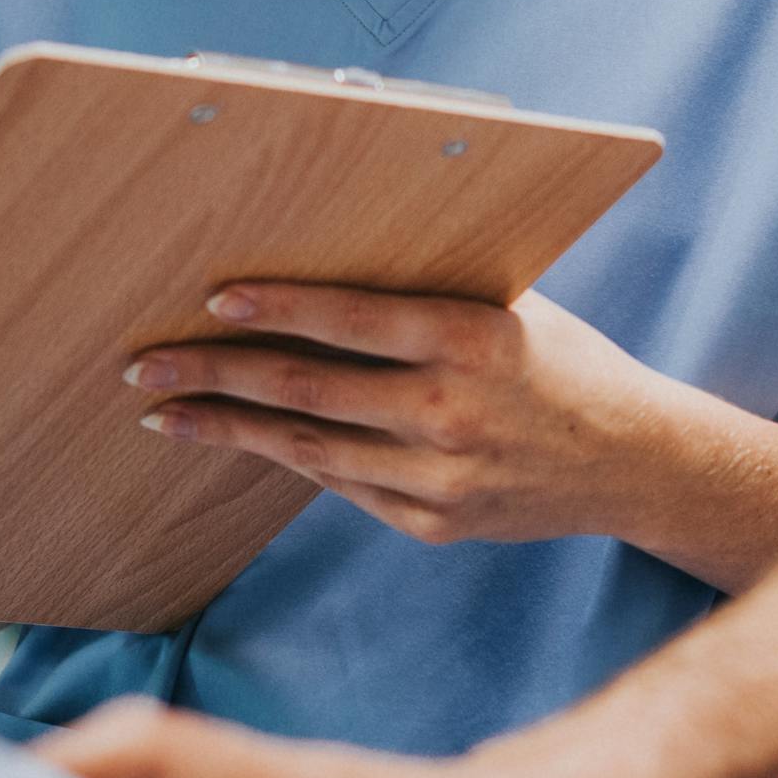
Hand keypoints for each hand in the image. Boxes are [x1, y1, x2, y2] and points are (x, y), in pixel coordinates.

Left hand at [125, 286, 684, 549]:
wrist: (631, 461)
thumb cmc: (560, 361)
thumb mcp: (511, 305)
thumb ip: (427, 289)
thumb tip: (322, 253)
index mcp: (471, 341)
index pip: (349, 320)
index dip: (274, 309)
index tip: (210, 299)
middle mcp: (449, 413)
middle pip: (306, 393)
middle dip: (214, 377)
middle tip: (145, 367)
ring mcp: (439, 479)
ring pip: (308, 451)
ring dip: (229, 430)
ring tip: (165, 414)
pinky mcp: (432, 524)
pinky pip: (343, 487)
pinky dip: (290, 459)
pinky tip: (245, 439)